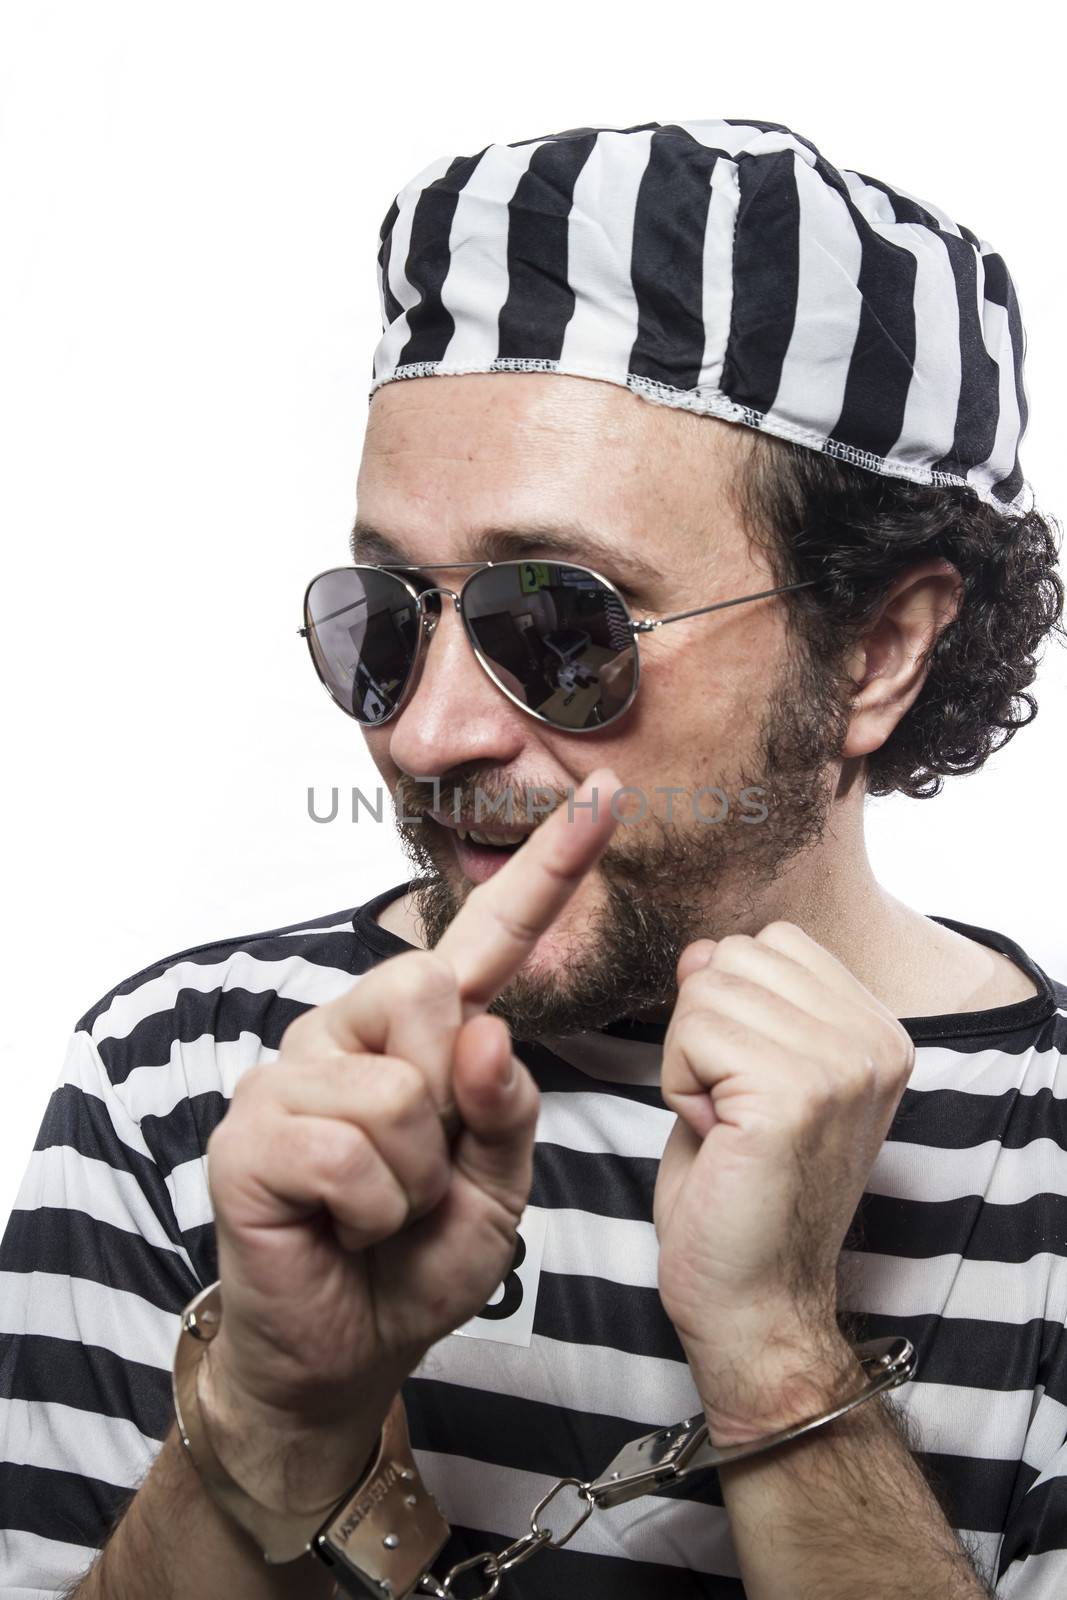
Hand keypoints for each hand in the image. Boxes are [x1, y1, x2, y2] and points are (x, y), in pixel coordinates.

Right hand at [201, 766, 619, 1509]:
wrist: (348, 1350)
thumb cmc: (421, 1257)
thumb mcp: (500, 1185)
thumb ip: (508, 1107)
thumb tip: (484, 1030)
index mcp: (422, 1034)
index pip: (489, 938)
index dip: (550, 869)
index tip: (604, 797)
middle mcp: (349, 1030)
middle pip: (429, 992)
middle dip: (453, 1103)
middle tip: (423, 1172)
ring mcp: (291, 1074)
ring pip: (398, 1090)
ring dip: (415, 1178)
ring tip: (382, 1209)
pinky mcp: (249, 1133)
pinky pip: (347, 1151)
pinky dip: (373, 1210)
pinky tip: (345, 1227)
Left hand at [652, 921, 913, 1439]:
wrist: (754, 1304)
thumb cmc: (741, 1195)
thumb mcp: (748, 1073)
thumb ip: (740, 1002)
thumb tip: (703, 947)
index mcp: (878, 1031)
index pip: (774, 942)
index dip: (732, 1007)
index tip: (748, 1088)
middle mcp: (874, 1041)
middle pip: (735, 956)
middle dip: (703, 1029)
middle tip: (731, 1110)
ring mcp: (840, 1065)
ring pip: (706, 990)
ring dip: (688, 1060)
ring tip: (724, 1127)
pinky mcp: (793, 1095)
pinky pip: (691, 1033)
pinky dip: (678, 1084)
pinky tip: (715, 1138)